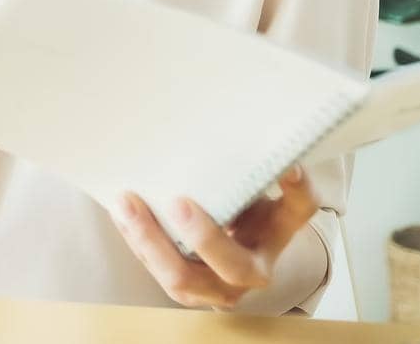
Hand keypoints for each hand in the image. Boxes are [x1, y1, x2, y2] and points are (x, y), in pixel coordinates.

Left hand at [111, 164, 318, 309]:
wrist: (233, 256)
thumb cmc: (240, 212)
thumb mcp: (251, 191)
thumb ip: (241, 171)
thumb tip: (216, 128)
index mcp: (278, 232)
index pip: (299, 209)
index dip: (296, 188)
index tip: (288, 164)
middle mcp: (253, 268)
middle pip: (235, 266)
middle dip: (205, 237)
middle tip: (179, 202)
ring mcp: (216, 286)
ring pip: (183, 278)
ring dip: (151, 241)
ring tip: (128, 205)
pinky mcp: (185, 290)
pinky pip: (156, 270)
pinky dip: (136, 240)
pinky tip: (121, 214)